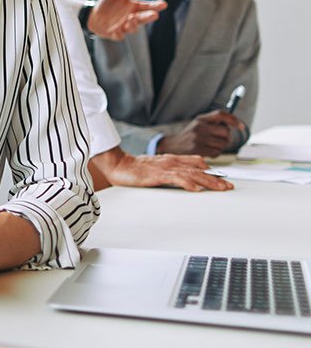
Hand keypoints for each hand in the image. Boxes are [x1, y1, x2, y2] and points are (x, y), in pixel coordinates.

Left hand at [86, 0, 165, 39]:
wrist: (94, 15)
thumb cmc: (109, 4)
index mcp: (135, 7)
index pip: (148, 6)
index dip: (155, 6)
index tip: (163, 4)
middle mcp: (132, 18)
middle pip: (143, 18)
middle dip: (148, 17)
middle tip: (154, 15)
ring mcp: (124, 27)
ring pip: (132, 28)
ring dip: (133, 24)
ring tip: (131, 19)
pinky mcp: (114, 33)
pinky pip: (119, 35)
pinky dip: (119, 34)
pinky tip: (117, 31)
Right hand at [92, 147, 233, 191]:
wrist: (118, 164)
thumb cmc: (134, 168)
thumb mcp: (156, 168)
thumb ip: (170, 171)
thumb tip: (185, 180)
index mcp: (171, 159)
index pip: (197, 162)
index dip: (211, 170)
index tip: (223, 178)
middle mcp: (171, 161)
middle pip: (199, 169)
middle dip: (216, 178)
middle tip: (229, 186)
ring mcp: (165, 167)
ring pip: (192, 174)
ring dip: (208, 181)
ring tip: (221, 188)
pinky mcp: (158, 174)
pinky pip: (176, 178)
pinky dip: (188, 183)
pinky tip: (197, 188)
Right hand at [157, 110, 247, 155]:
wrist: (173, 145)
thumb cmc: (190, 135)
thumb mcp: (199, 123)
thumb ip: (213, 122)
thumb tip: (233, 124)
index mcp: (201, 119)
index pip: (220, 114)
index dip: (233, 119)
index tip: (240, 126)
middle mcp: (199, 127)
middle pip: (225, 131)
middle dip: (226, 137)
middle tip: (219, 139)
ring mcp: (198, 138)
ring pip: (223, 144)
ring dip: (220, 147)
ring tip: (211, 145)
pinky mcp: (197, 149)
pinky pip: (216, 152)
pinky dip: (215, 153)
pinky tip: (207, 151)